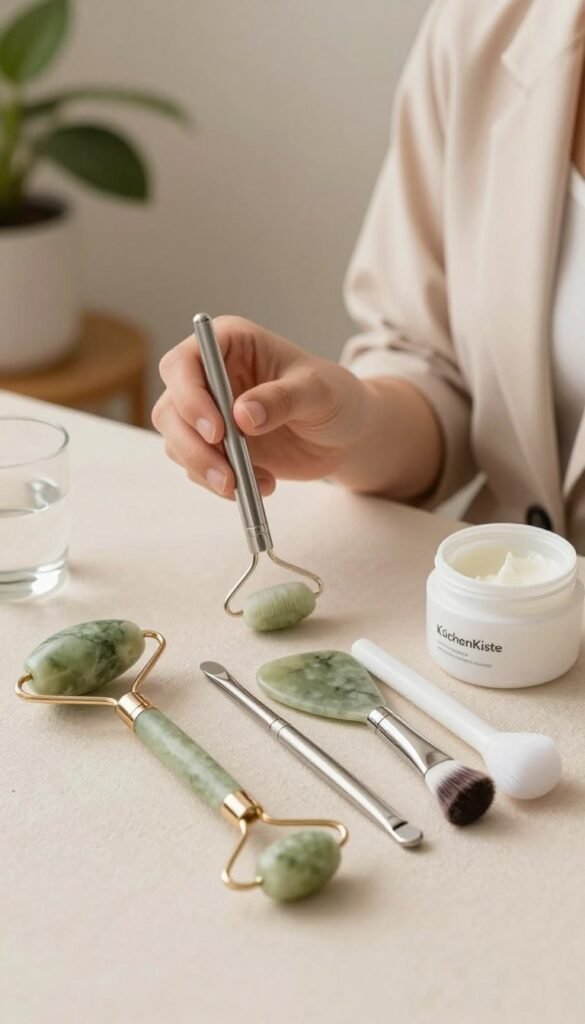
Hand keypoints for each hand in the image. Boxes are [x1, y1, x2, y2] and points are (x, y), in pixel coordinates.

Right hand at [152, 316, 368, 497]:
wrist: (346, 434)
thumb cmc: (336, 397)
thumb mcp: (319, 392)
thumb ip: (282, 399)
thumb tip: (242, 415)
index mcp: (229, 343)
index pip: (183, 363)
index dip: (189, 397)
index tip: (218, 431)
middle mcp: (209, 375)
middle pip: (170, 409)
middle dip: (194, 447)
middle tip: (228, 476)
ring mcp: (208, 413)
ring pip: (177, 442)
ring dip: (208, 470)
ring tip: (257, 484)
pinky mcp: (214, 447)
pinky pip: (197, 468)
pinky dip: (223, 484)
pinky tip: (264, 484)